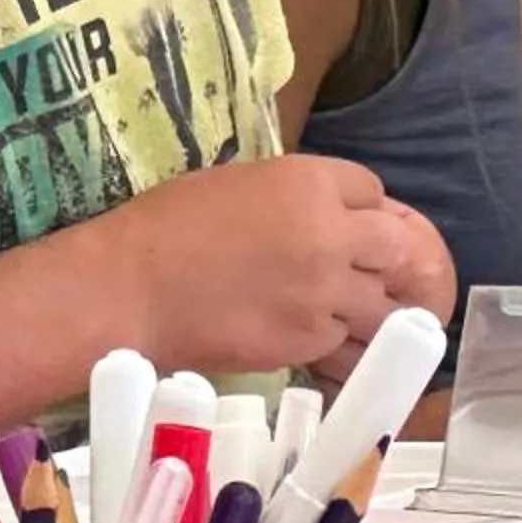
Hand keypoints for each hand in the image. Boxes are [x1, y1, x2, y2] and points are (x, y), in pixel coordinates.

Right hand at [91, 154, 444, 375]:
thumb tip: (328, 209)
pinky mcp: (308, 339)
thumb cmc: (165, 228)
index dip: (359, 207)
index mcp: (311, 183)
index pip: (373, 190)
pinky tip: (306, 330)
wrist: (126, 291)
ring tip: (340, 305)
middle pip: (395, 245)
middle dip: (381, 254)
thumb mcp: (241, 183)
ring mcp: (325, 291)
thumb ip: (297, 194)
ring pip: (380, 299)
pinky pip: (344, 337)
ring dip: (365, 302)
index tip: (344, 220)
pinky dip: (333, 335)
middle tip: (356, 266)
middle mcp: (332, 234)